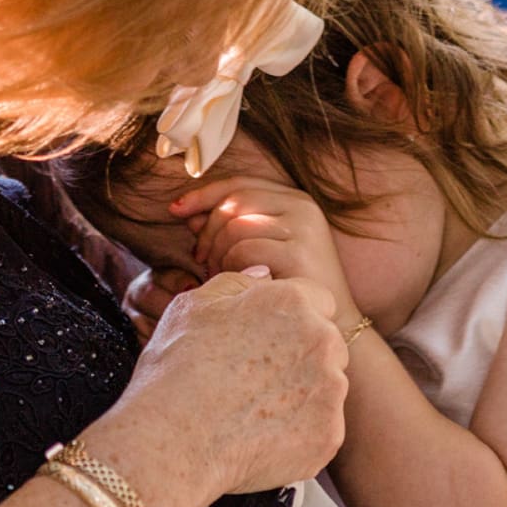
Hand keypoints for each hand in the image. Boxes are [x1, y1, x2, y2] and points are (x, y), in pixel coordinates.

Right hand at [80, 269, 348, 506]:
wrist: (172, 442)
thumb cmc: (174, 369)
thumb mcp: (192, 307)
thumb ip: (237, 283)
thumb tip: (265, 275)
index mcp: (293, 301)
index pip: (317, 299)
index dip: (291, 316)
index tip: (267, 337)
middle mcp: (322, 341)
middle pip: (327, 343)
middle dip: (303, 354)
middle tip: (258, 377)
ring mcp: (330, 391)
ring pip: (327, 386)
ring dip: (303, 393)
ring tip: (255, 410)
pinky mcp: (329, 435)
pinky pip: (321, 428)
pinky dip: (299, 433)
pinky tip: (261, 437)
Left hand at [168, 177, 356, 321]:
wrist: (331, 322)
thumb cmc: (289, 286)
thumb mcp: (261, 249)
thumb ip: (231, 227)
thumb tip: (189, 214)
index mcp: (294, 199)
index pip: (239, 184)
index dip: (203, 194)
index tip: (175, 210)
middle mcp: (302, 206)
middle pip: (233, 203)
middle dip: (208, 230)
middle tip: (201, 259)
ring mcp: (303, 227)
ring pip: (235, 226)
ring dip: (218, 252)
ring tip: (219, 274)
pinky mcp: (299, 251)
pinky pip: (244, 249)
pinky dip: (230, 267)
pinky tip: (235, 282)